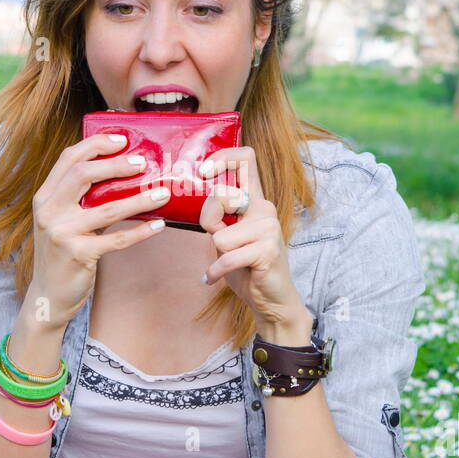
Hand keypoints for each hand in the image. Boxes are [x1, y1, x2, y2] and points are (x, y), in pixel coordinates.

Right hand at [25, 132, 171, 326]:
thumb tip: (123, 175)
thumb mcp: (63, 221)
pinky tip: (159, 225)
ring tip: (164, 192)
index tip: (123, 140)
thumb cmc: (62, 253)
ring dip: (140, 198)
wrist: (48, 296)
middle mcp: (49, 212)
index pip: (69, 159)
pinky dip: (141, 231)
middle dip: (117, 164)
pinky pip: (117, 239)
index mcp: (45, 197)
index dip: (96, 144)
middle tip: (144, 163)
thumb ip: (81, 199)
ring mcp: (62, 233)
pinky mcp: (79, 255)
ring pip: (108, 208)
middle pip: (84, 174)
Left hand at [196, 146, 308, 334]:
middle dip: (208, 222)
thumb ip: (215, 215)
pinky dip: (216, 272)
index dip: (222, 157)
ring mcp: (269, 227)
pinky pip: (226, 257)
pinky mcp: (268, 249)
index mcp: (254, 199)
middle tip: (218, 241)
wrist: (271, 300)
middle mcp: (264, 208)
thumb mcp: (225, 235)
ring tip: (229, 264)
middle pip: (221, 197)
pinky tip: (215, 278)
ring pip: (220, 235)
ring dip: (216, 255)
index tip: (203, 172)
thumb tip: (188, 195)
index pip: (245, 158)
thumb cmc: (245, 266)